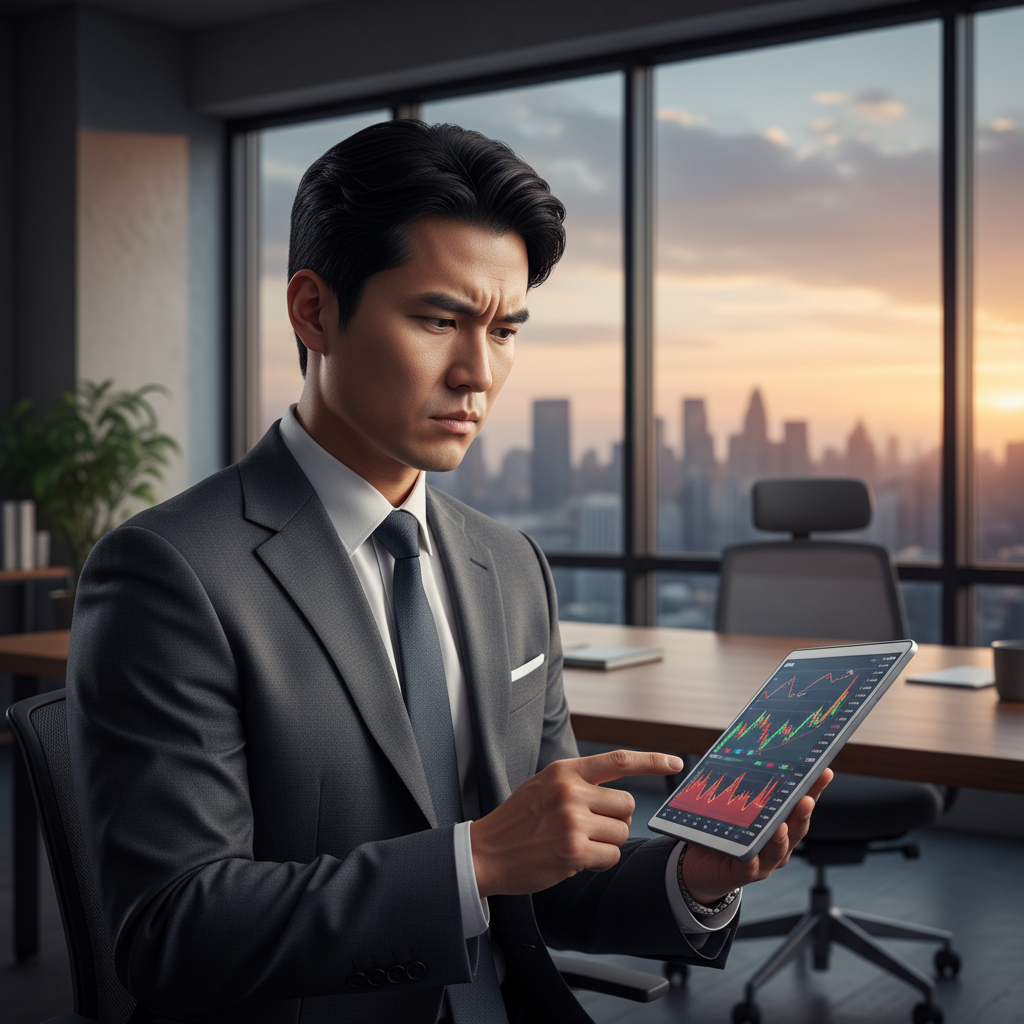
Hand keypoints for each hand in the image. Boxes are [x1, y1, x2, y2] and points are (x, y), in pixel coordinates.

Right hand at [471, 750, 683, 897]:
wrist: (485, 851)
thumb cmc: (518, 820)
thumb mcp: (544, 785)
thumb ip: (578, 782)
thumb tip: (618, 790)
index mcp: (565, 771)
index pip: (618, 760)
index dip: (652, 760)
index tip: (676, 763)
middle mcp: (571, 791)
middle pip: (626, 805)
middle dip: (615, 821)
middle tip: (590, 828)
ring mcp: (572, 821)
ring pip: (620, 833)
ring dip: (606, 844)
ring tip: (576, 843)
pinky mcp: (573, 851)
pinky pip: (610, 857)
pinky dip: (598, 863)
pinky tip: (573, 859)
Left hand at [681, 768, 833, 904]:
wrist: (698, 864)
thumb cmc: (719, 830)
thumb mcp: (729, 803)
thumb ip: (739, 783)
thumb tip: (742, 751)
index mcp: (779, 823)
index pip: (799, 804)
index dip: (813, 790)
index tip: (824, 771)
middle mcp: (777, 843)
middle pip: (795, 827)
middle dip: (802, 813)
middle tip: (806, 799)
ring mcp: (763, 860)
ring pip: (778, 849)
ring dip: (781, 838)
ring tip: (781, 826)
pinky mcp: (743, 872)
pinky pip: (750, 867)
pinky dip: (752, 859)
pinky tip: (751, 854)